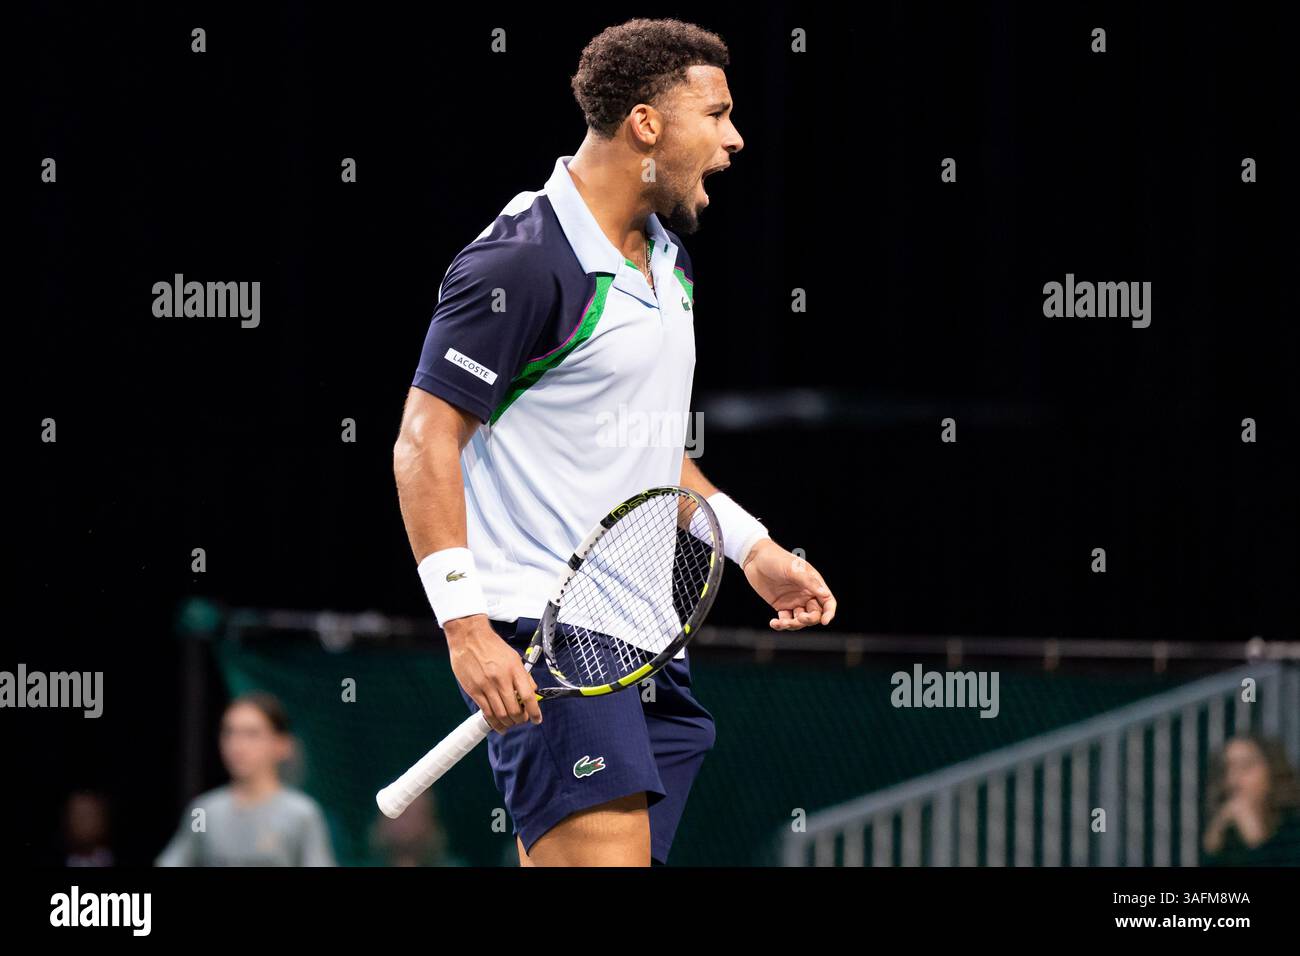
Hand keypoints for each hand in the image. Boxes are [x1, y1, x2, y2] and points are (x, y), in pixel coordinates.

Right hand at [444, 615, 542, 732]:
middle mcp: (501, 679)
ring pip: (501, 714)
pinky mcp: (474, 691)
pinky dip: (494, 722)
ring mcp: (487, 686)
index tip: (537, 719)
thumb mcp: (513, 657)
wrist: (468, 637)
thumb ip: (523, 675)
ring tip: (511, 723)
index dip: (534, 711)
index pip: (528, 696)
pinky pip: (486, 712)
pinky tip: (498, 725)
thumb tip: (532, 692)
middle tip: (522, 720)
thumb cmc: (492, 645)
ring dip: (508, 723)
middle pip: (514, 709)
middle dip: (521, 719)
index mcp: (514, 669)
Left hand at [741, 539, 837, 630]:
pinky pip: (785, 620)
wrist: (754, 558)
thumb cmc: (776, 559)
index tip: (825, 622)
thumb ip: (809, 582)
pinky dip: (781, 625)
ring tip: (782, 622)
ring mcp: (793, 601)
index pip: (828, 601)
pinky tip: (774, 623)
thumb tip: (825, 594)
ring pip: (800, 620)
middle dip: (809, 619)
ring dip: (794, 624)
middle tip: (799, 618)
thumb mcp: (793, 569)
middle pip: (815, 614)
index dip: (829, 613)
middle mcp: (806, 594)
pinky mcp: (781, 606)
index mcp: (813, 583)